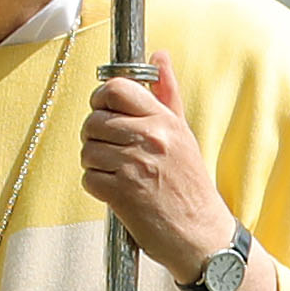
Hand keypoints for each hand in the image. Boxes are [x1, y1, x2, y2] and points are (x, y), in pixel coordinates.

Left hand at [81, 60, 239, 284]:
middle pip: (94, 119)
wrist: (202, 236)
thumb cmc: (191, 186)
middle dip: (95, 135)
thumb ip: (167, 94)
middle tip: (109, 148)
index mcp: (164, 121)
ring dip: (94, 162)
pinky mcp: (122, 194)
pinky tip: (115, 191)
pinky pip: (88, 178)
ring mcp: (135, 166)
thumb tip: (159, 55)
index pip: (117, 89)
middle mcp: (150, 139)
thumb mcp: (184, 134)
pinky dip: (96, 185)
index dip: (102, 99)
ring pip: (87, 149)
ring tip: (115, 171)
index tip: (106, 111)